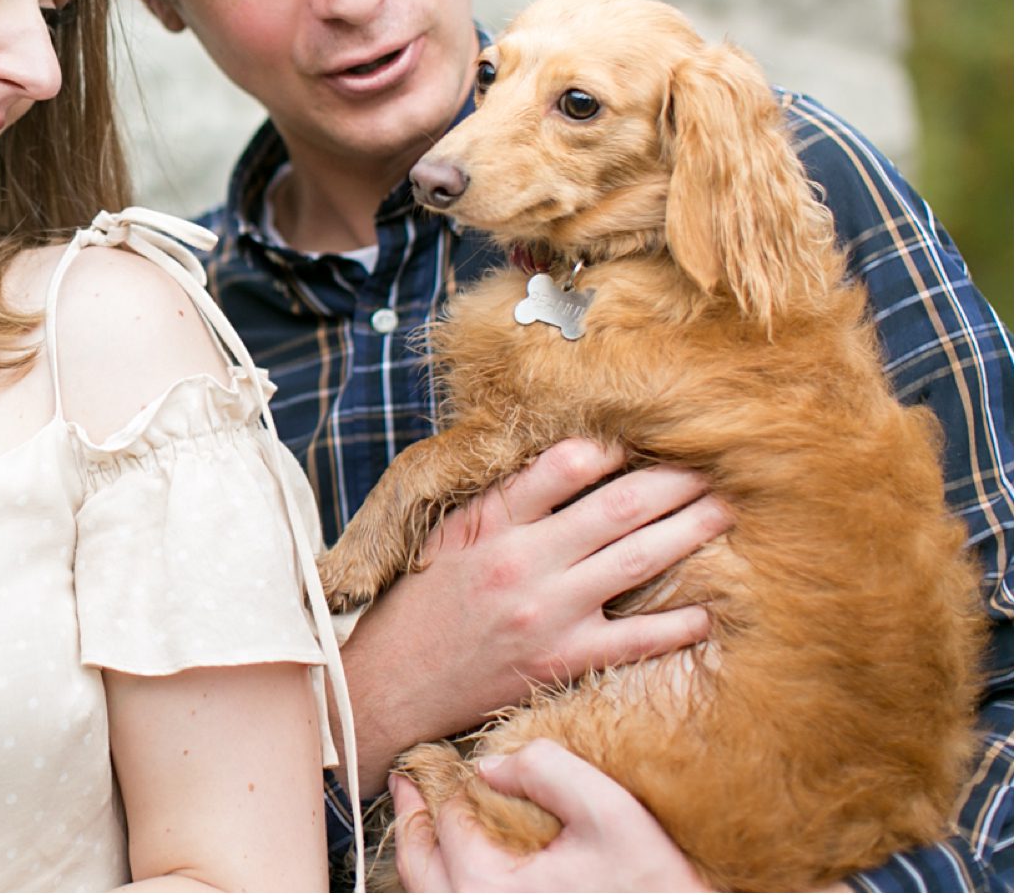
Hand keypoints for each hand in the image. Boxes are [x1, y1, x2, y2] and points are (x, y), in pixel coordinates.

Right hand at [340, 439, 729, 788]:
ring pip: (638, 560)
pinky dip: (679, 623)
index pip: (562, 467)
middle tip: (715, 466)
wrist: (394, 683)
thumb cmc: (424, 602)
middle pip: (618, 508)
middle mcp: (523, 563)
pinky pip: (637, 638)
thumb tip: (566, 460)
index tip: (645, 437)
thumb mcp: (448, 535)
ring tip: (725, 511)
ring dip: (691, 531)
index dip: (613, 447)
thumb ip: (502, 500)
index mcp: (492, 524)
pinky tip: (709, 609)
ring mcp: (548, 615)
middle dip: (675, 482)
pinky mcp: (562, 661)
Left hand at [392, 739, 708, 891]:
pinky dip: (448, 883)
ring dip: (425, 855)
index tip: (449, 761)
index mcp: (485, 888)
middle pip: (418, 863)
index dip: (448, 783)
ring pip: (429, 893)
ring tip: (424, 823)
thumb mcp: (611, 814)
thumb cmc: (651, 892)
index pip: (448, 819)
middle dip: (412, 819)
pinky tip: (463, 865)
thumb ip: (547, 771)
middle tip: (405, 786)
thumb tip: (491, 765)